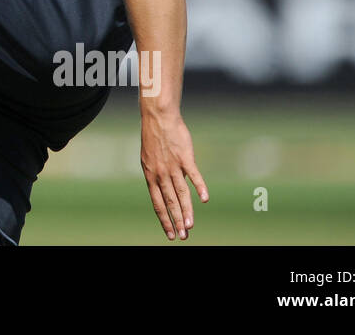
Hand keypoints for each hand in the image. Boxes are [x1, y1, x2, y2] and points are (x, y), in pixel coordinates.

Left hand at [139, 107, 208, 239]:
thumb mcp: (149, 160)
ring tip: (190, 226)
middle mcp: (160, 174)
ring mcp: (173, 166)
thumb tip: (166, 190)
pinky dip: (200, 187)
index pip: (158, 203)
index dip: (164, 219)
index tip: (170, 234)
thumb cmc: (155, 139)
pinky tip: (204, 199)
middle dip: (176, 221)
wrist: (158, 118)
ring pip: (181, 193)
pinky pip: (193, 175)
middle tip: (182, 236)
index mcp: (150, 176)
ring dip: (186, 210)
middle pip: (170, 202)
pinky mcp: (185, 157)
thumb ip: (158, 176)